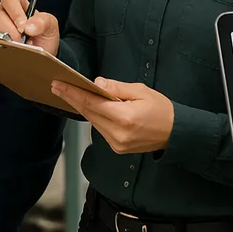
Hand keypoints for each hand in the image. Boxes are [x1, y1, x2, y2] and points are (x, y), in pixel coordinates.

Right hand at [0, 0, 58, 54]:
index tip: (23, 27)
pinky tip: (10, 52)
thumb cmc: (43, 36)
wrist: (41, 56)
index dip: (15, 12)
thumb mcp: (50, 26)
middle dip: (9, 29)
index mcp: (17, 3)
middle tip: (20, 41)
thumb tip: (29, 26)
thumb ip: (44, 21)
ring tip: (18, 48)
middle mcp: (2, 12)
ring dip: (4, 40)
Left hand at [50, 77, 173, 153]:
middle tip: (57, 87)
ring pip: (93, 122)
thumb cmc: (161, 109)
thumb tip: (96, 83)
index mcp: (124, 118)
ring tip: (71, 93)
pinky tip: (90, 106)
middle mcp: (118, 134)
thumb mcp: (141, 91)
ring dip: (83, 108)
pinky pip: (100, 129)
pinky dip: (95, 117)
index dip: (73, 93)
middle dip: (72, 99)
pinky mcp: (117, 148)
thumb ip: (116, 88)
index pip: (92, 103)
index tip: (58, 85)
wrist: (176, 133)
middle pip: (89, 113)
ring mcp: (117, 144)